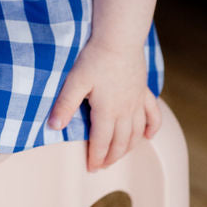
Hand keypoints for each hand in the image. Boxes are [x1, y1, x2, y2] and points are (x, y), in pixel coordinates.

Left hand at [48, 39, 160, 171]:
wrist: (119, 39)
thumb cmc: (95, 58)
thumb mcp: (75, 82)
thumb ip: (65, 105)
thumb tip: (53, 127)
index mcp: (107, 111)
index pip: (101, 142)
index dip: (95, 157)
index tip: (91, 168)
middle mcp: (125, 111)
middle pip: (120, 142)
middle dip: (111, 157)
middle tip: (102, 166)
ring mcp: (137, 102)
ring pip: (136, 133)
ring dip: (128, 148)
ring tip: (118, 156)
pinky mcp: (144, 92)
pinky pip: (153, 115)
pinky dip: (152, 129)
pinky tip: (147, 136)